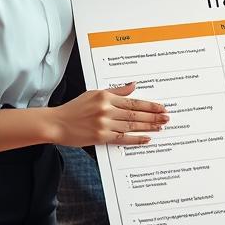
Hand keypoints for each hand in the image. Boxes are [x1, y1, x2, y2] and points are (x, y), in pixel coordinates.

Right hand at [51, 82, 167, 146]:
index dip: (149, 106)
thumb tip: (133, 85)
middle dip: (153, 116)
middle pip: (134, 114)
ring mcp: (103, 124)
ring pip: (130, 126)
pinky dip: (135, 138)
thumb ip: (116, 91)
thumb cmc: (75, 108)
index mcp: (105, 97)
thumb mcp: (94, 94)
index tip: (161, 107)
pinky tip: (146, 138)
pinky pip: (122, 138)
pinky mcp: (100, 137)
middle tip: (166, 118)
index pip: (133, 102)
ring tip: (160, 127)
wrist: (57, 123)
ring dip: (147, 127)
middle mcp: (106, 110)